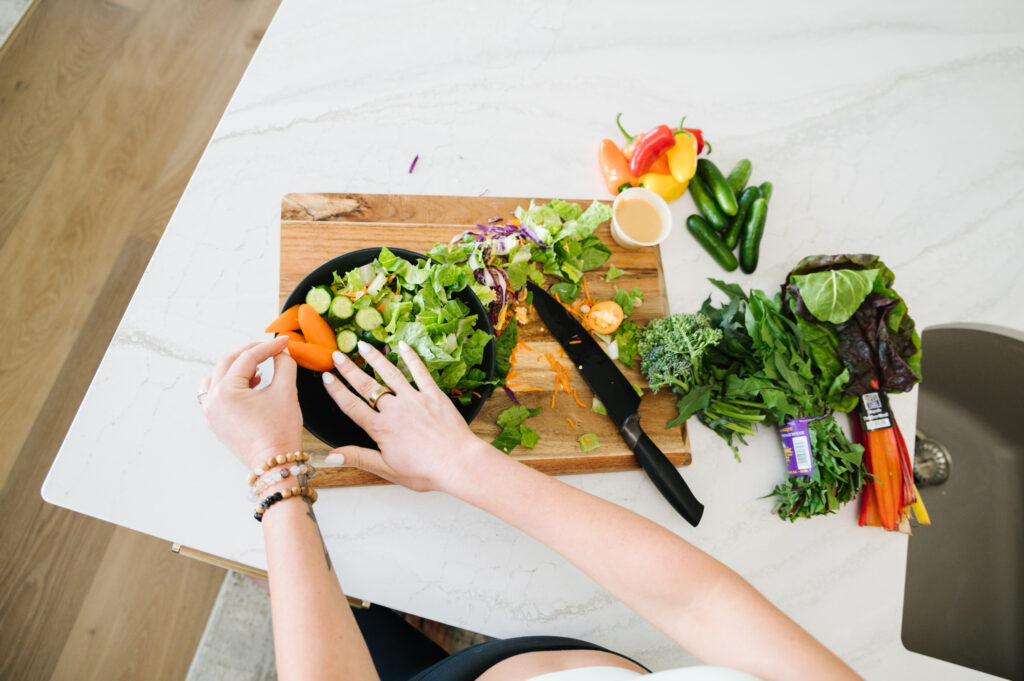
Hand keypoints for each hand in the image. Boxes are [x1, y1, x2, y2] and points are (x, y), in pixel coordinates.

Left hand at [200, 336, 303, 468]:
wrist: (274, 464)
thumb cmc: (279, 432)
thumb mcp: (286, 392)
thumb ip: (284, 365)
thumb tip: (282, 352)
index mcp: (227, 391)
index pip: (248, 358)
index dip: (268, 347)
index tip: (284, 342)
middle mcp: (212, 400)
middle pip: (228, 362)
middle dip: (251, 353)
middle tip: (271, 349)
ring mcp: (211, 412)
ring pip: (217, 376)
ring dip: (237, 368)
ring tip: (258, 370)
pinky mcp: (215, 422)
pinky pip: (216, 394)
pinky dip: (231, 385)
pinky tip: (251, 387)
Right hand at [321, 340, 480, 491]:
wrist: (457, 463)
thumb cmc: (424, 470)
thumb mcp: (386, 469)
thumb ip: (358, 457)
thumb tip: (330, 456)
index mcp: (380, 428)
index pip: (352, 406)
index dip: (337, 391)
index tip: (326, 377)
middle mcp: (394, 409)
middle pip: (366, 385)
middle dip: (349, 369)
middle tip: (337, 355)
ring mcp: (414, 399)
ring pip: (390, 373)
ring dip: (375, 358)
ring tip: (362, 345)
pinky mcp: (433, 394)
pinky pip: (420, 372)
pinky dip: (411, 357)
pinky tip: (402, 346)